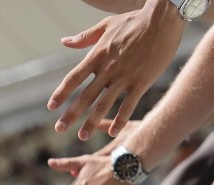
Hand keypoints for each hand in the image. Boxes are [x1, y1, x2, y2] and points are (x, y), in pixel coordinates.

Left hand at [47, 0, 183, 139]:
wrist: (162, 18)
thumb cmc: (134, 21)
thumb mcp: (106, 25)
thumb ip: (84, 37)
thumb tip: (63, 42)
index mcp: (97, 56)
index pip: (73, 78)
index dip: (61, 93)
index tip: (51, 107)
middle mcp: (107, 69)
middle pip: (85, 96)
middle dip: (70, 114)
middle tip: (59, 129)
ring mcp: (124, 77)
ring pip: (104, 104)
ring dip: (91, 122)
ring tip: (82, 137)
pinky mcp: (141, 82)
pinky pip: (128, 105)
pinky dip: (120, 120)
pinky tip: (112, 133)